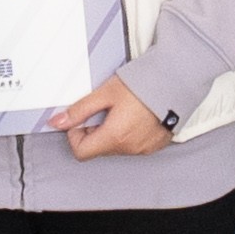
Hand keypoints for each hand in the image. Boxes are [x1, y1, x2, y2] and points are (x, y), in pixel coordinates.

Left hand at [54, 79, 178, 161]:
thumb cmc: (143, 84)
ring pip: (116, 147)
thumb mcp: (105, 93)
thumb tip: (57, 122)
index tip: (83, 118)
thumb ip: (79, 110)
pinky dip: (129, 133)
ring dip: (112, 132)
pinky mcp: (155, 145)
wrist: (177, 80)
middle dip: (95, 131)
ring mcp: (144, 149)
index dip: (76, 135)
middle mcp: (129, 148)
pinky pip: (133, 145)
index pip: (81, 152)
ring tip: (123, 110)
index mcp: (114, 137)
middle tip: (105, 109)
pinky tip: (136, 116)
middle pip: (99, 149)